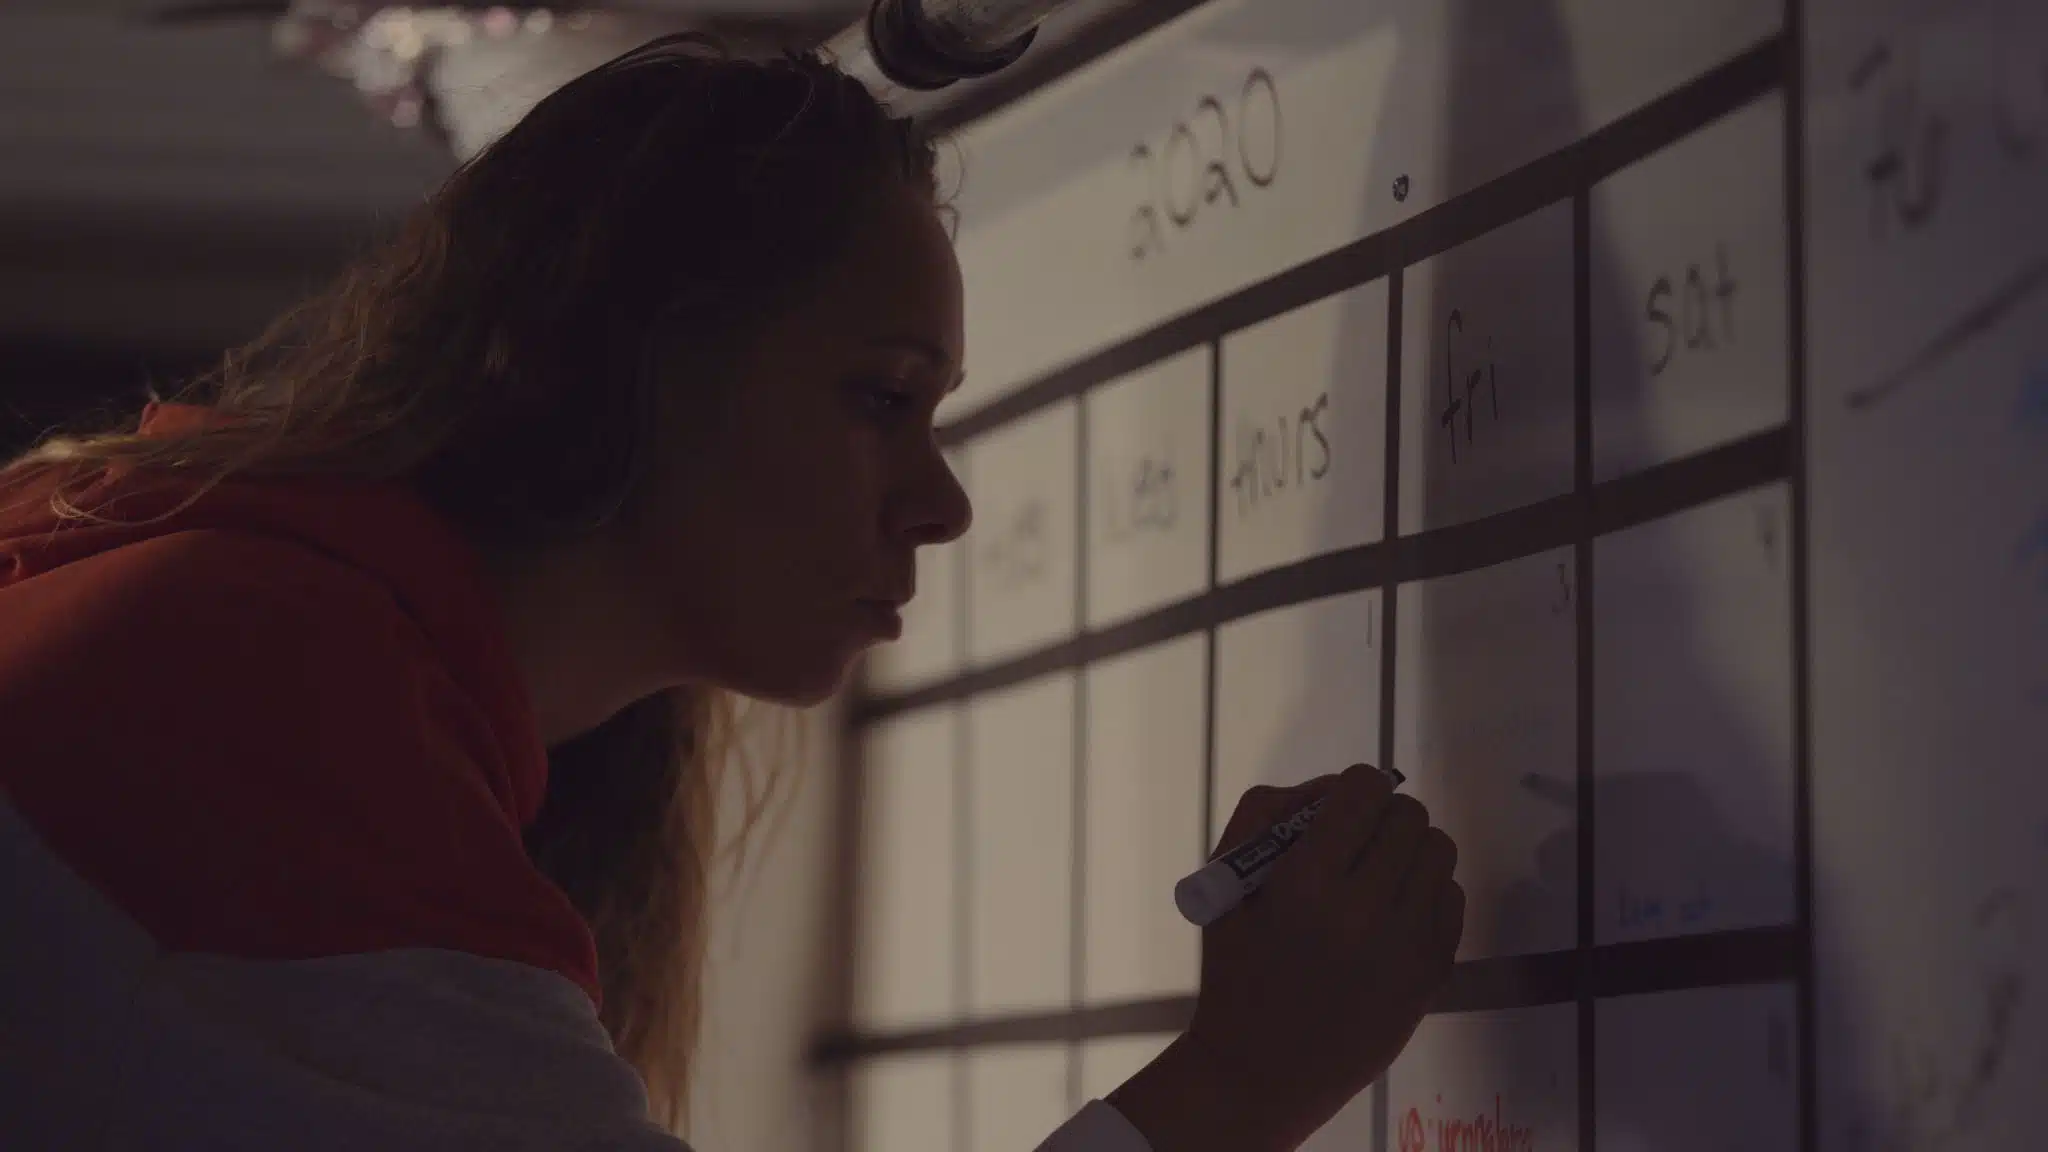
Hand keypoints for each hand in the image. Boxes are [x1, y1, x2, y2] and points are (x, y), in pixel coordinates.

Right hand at [1109, 764, 1463, 1151]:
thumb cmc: (1237, 972)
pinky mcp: (1433, 972)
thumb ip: (1266, 815)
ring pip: (1439, 850)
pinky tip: (1393, 913)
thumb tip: (1331, 789)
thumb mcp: (1224, 885)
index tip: (1337, 811)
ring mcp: (1408, 944)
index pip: (1364, 789)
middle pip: (1408, 815)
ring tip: (1378, 875)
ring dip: (1409, 849)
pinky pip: (1452, 896)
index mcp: (1305, 884)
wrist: (1264, 1072)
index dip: (1352, 788)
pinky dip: (1426, 891)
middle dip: (1381, 816)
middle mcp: (1364, 910)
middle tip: (1356, 844)